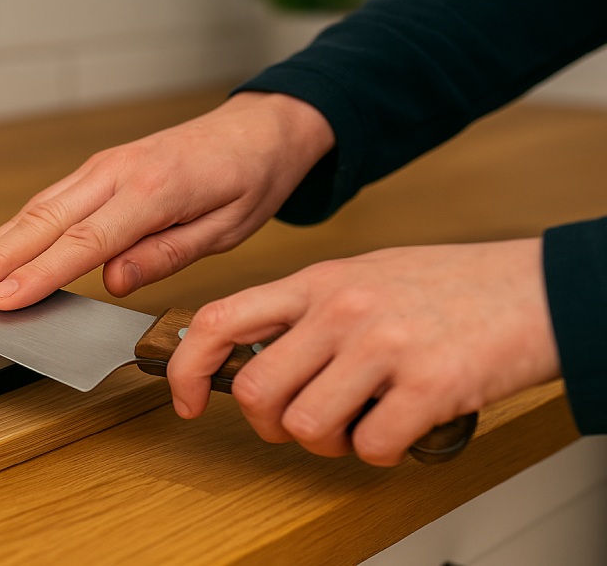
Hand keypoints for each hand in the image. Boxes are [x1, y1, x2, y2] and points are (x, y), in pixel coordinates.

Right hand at [0, 92, 334, 309]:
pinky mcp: (98, 168)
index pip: (84, 241)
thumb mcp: (227, 229)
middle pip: (44, 220)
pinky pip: (48, 198)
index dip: (37, 273)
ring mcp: (103, 165)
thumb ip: (166, 255)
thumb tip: (114, 281)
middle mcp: (119, 171)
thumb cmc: (248, 180)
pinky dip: (13, 226)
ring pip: (36, 207)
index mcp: (155, 190)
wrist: (259, 129)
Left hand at [168, 239, 561, 465]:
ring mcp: (383, 345)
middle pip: (255, 389)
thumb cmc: (451, 287)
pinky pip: (368, 446)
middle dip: (270, 424)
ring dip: (326, 442)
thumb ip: (306, 310)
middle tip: (301, 422)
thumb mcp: (363, 275)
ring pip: (305, 425)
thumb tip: (251, 353)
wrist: (539, 289)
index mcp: (318, 281)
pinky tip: (398, 426)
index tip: (186, 400)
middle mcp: (342, 308)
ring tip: (358, 422)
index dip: (186, 368)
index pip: (220, 319)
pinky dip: (378, 451)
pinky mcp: (428, 384)